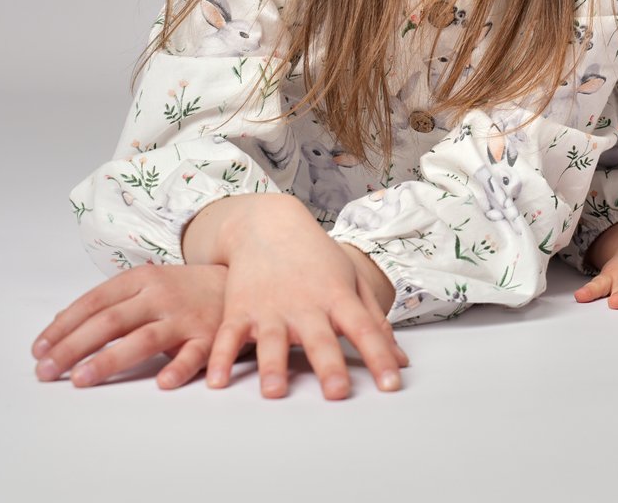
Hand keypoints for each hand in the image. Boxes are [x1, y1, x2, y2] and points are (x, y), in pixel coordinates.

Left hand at [32, 264, 228, 388]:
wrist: (241, 280)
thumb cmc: (185, 289)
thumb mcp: (147, 284)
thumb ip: (108, 302)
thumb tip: (61, 321)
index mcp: (141, 279)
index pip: (93, 302)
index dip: (63, 327)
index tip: (39, 350)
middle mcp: (159, 296)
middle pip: (110, 322)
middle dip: (72, 347)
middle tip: (45, 371)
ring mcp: (184, 317)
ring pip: (142, 339)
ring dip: (109, 359)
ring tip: (80, 379)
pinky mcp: (209, 337)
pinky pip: (192, 355)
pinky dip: (178, 368)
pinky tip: (162, 383)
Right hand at [191, 194, 409, 399]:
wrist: (268, 225)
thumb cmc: (317, 258)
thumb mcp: (350, 280)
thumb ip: (374, 321)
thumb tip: (401, 360)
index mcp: (337, 297)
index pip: (365, 329)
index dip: (379, 356)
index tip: (391, 384)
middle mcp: (305, 304)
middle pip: (320, 339)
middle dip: (329, 366)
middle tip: (337, 393)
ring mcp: (270, 306)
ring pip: (272, 340)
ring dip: (273, 366)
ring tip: (274, 392)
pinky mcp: (240, 308)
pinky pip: (229, 337)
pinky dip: (221, 358)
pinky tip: (217, 381)